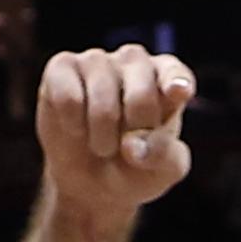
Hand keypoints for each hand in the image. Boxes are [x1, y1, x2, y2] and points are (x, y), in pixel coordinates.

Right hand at [34, 43, 195, 217]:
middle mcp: (134, 62)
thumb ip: (163, 156)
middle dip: (134, 131)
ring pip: (102, 96)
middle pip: (141, 93)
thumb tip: (131, 146)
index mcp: (167, 79)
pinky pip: (68, 96)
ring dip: (101, 135)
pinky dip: (73, 124)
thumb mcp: (162, 171)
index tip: (178, 92)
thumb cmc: (134, 167)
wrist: (90, 182)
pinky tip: (75, 128)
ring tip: (101, 144)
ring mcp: (97, 60)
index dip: (177, 82)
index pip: (176, 74)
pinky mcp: (62, 67)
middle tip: (127, 147)